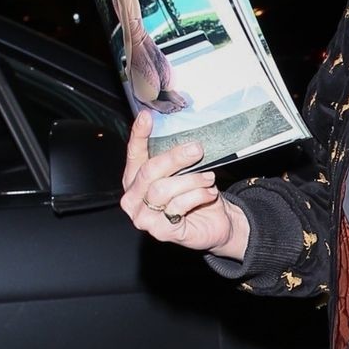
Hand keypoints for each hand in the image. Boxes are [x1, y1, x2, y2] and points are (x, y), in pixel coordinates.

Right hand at [119, 111, 249, 257]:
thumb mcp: (185, 170)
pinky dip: (196, 196)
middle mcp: (133, 198)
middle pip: (149, 171)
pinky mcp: (160, 231)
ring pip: (162, 189)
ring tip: (208, 178)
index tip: (147, 117)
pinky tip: (208, 193)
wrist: (216, 222)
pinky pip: (177, 206)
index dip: (139, 134)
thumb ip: (175, 156)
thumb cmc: (196, 194)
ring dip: (191, 180)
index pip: (134, 153)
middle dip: (174, 158)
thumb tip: (183, 133)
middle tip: (196, 149)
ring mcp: (143, 217)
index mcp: (134, 179)